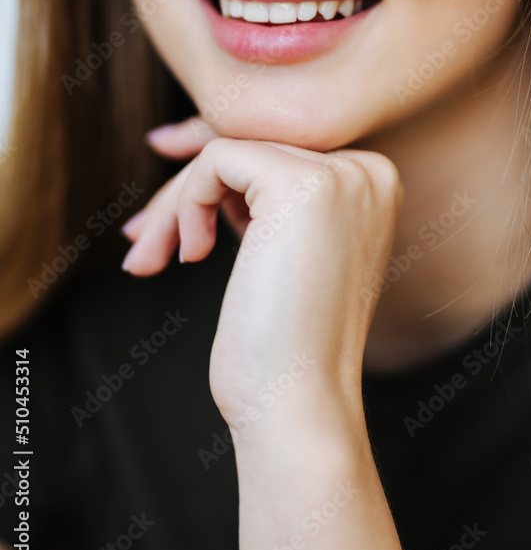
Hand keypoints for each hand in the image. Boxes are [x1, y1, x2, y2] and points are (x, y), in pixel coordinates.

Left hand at [121, 127, 403, 428]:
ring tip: (151, 256)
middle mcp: (367, 171)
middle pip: (250, 144)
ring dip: (176, 204)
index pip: (276, 148)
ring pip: (227, 149)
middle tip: (139, 239)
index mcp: (371, 185)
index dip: (212, 176)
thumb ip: (262, 196)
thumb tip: (197, 144)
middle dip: (184, 191)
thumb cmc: (281, 346)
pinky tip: (192, 254)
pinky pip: (217, 159)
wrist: (297, 404)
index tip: (165, 210)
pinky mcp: (301, 185)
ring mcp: (340, 175)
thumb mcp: (280, 250)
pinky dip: (186, 202)